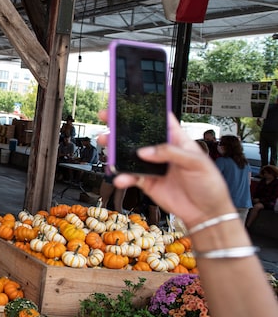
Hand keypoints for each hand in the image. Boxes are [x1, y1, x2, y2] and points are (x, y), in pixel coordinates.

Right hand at [96, 111, 236, 228]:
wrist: (206, 213)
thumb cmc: (209, 184)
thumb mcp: (196, 163)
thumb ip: (170, 153)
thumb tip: (145, 151)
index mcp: (177, 140)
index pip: (160, 120)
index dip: (145, 110)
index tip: (128, 103)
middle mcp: (162, 151)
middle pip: (138, 135)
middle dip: (121, 126)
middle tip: (106, 118)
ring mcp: (153, 166)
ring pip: (129, 154)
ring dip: (115, 150)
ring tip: (105, 146)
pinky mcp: (147, 182)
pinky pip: (130, 176)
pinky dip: (123, 176)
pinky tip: (120, 177)